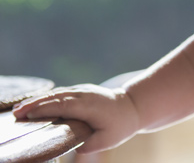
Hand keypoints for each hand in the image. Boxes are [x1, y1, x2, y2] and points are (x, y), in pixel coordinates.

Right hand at [13, 84, 138, 153]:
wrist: (133, 106)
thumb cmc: (120, 125)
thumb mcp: (108, 140)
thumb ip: (89, 144)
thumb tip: (72, 146)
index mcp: (89, 106)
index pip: (63, 106)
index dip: (44, 109)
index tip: (27, 115)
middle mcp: (85, 94)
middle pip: (56, 97)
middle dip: (35, 104)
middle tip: (16, 114)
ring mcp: (83, 90)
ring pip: (57, 93)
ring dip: (38, 100)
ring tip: (20, 110)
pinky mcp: (82, 91)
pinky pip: (62, 93)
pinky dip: (47, 98)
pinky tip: (35, 105)